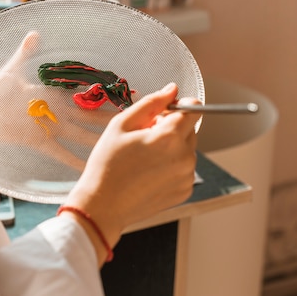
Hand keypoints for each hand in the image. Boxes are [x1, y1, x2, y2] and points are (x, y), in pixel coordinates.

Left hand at [0, 31, 115, 170]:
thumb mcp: (10, 70)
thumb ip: (24, 54)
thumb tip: (34, 34)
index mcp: (52, 93)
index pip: (84, 93)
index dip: (104, 93)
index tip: (126, 92)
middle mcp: (55, 111)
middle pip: (89, 116)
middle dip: (111, 117)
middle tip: (139, 119)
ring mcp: (49, 127)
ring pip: (80, 135)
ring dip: (98, 139)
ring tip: (121, 145)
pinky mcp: (38, 141)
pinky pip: (60, 152)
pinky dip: (73, 160)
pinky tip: (89, 168)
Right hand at [63, 83, 200, 264]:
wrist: (102, 206)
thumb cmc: (106, 164)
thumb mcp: (121, 125)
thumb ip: (150, 103)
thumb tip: (172, 89)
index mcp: (169, 137)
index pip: (193, 108)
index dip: (177, 106)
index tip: (161, 113)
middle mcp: (185, 157)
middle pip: (189, 129)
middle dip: (170, 129)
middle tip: (141, 139)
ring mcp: (186, 176)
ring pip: (186, 150)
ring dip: (170, 148)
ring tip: (142, 159)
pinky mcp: (184, 191)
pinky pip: (183, 169)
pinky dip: (170, 167)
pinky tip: (147, 173)